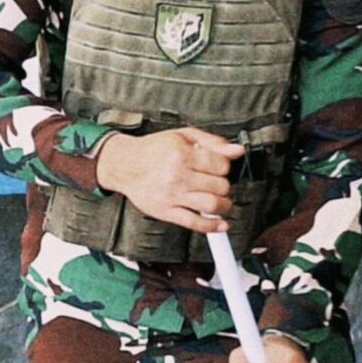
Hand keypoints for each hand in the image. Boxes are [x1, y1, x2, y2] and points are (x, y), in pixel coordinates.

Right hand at [94, 128, 243, 232]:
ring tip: (221, 202)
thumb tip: (237, 150)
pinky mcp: (166, 212)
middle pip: (220, 186)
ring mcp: (172, 196)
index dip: (225, 166)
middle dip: (223, 185)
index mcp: (183, 154)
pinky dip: (212, 226)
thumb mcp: (182, 136)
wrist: (124, 165)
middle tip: (217, 184)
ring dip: (223, 205)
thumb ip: (212, 142)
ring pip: (212, 205)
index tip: (219, 168)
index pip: (221, 165)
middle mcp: (178, 176)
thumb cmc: (153, 150)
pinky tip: (221, 224)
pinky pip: (194, 223)